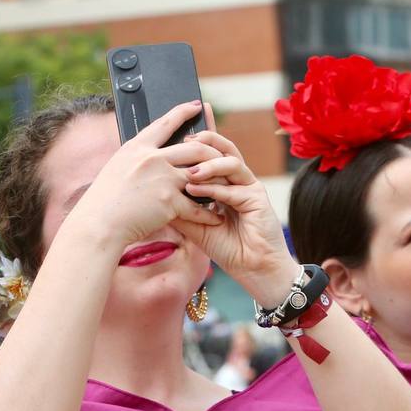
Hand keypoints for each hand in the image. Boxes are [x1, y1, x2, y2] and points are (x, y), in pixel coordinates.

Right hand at [66, 100, 223, 251]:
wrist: (98, 224)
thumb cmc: (103, 202)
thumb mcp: (117, 170)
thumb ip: (137, 161)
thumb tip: (150, 157)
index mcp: (136, 147)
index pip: (164, 123)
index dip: (182, 112)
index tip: (195, 105)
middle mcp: (151, 158)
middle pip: (193, 146)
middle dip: (211, 150)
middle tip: (222, 154)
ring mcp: (162, 178)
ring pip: (200, 172)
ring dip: (216, 180)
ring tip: (226, 185)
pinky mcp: (169, 201)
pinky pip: (196, 206)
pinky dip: (207, 214)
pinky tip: (216, 217)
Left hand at [173, 118, 296, 307]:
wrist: (252, 268)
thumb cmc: (226, 248)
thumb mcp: (194, 226)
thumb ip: (179, 208)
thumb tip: (153, 194)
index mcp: (224, 183)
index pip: (209, 155)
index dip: (194, 145)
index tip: (172, 142)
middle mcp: (237, 180)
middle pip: (222, 149)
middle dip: (202, 143)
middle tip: (181, 142)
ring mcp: (248, 186)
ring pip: (230, 162)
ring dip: (208, 165)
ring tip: (188, 172)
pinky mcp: (257, 197)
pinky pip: (235, 186)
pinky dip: (215, 188)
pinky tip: (196, 190)